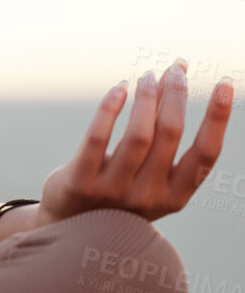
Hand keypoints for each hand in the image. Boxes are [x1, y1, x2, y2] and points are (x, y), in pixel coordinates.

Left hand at [37, 57, 232, 225]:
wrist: (69, 224)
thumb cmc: (118, 188)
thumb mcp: (149, 171)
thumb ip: (163, 132)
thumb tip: (177, 76)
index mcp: (175, 196)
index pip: (206, 154)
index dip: (218, 117)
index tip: (223, 83)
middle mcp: (148, 197)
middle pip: (170, 135)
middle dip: (176, 95)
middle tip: (176, 69)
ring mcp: (113, 192)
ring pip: (138, 135)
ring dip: (146, 97)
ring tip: (147, 75)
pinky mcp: (80, 182)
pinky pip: (98, 138)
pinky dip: (110, 109)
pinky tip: (119, 88)